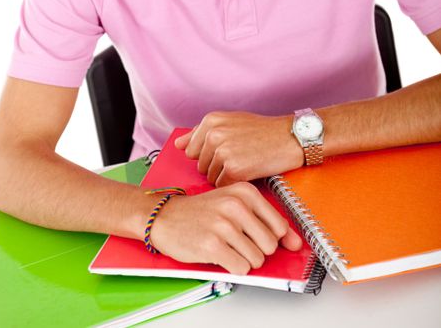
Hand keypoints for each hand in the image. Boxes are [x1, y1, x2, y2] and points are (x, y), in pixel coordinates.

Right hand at [150, 181, 301, 274]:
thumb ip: (266, 221)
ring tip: (226, 246)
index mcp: (245, 192)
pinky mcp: (212, 245)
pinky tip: (219, 253)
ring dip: (243, 259)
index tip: (261, 238)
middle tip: (237, 241)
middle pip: (270, 245)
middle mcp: (236, 206)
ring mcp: (224, 225)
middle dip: (256, 249)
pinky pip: (240, 268)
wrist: (165, 216)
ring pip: (257, 259)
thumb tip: (296, 243)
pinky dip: (232, 267)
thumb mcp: (234, 204)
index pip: (280, 226)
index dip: (274, 239)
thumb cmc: (201, 211)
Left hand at [175, 111, 303, 185]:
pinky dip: (234, 183)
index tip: (225, 153)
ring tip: (245, 162)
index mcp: (210, 120)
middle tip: (239, 156)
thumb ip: (201, 133)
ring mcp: (223, 152)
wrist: (290, 138)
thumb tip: (178, 145)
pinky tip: (248, 171)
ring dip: (225, 176)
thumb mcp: (230, 122)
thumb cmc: (262, 131)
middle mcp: (213, 134)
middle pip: (200, 165)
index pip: (192, 150)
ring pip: (210, 177)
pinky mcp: (233, 169)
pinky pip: (222, 185)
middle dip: (216, 166)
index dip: (208, 155)